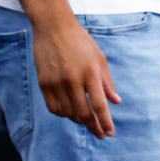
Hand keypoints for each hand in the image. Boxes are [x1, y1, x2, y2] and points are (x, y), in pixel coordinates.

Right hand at [32, 16, 122, 139]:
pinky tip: (69, 112)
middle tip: (99, 133)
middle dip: (93, 127)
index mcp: (90, 73)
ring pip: (68, 113)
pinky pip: (53, 107)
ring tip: (85, 120)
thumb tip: (116, 102)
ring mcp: (56, 82)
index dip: (105, 122)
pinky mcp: (44, 83)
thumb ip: (107, 82)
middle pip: (83, 113)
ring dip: (78, 120)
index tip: (109, 133)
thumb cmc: (80, 41)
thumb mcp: (99, 59)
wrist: (53, 27)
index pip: (99, 105)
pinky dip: (63, 114)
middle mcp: (72, 79)